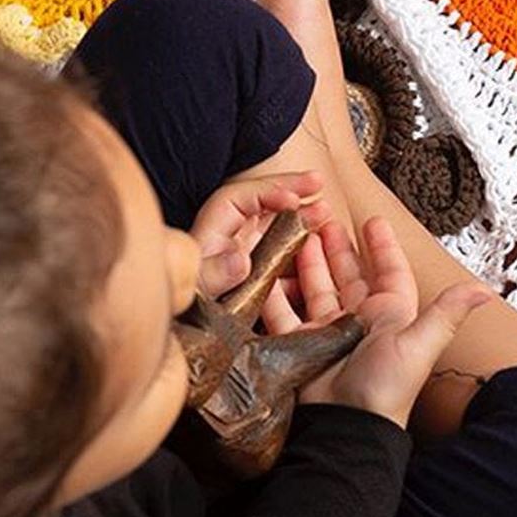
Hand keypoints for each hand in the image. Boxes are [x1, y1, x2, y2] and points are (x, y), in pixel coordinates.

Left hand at [189, 170, 330, 301]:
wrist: (191, 333)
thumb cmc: (193, 304)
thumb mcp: (199, 289)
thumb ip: (215, 274)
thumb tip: (240, 260)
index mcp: (213, 231)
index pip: (239, 198)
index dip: (267, 192)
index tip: (292, 200)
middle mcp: (230, 237)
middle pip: (261, 204)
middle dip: (292, 191)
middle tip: (318, 182)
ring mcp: (246, 254)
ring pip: (276, 227)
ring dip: (302, 219)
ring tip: (326, 214)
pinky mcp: (259, 274)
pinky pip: (283, 256)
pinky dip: (303, 251)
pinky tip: (321, 250)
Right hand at [273, 216, 488, 428]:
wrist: (351, 425)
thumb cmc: (389, 387)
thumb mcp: (421, 343)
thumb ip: (447, 312)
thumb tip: (486, 290)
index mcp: (391, 315)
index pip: (389, 272)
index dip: (383, 247)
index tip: (374, 221)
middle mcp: (361, 321)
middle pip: (350, 275)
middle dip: (339, 248)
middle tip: (325, 220)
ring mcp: (330, 333)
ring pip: (318, 288)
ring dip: (310, 263)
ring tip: (300, 236)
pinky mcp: (303, 346)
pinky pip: (286, 315)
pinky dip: (278, 296)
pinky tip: (270, 274)